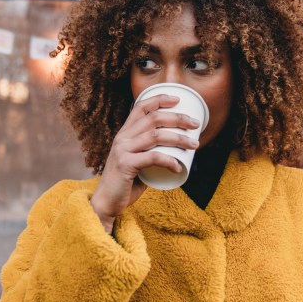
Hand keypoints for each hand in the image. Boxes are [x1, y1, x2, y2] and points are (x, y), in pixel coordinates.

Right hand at [90, 94, 200, 231]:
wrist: (107, 202)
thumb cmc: (125, 183)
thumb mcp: (136, 161)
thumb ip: (150, 153)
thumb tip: (177, 152)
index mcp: (124, 133)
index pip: (140, 107)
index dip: (159, 99)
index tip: (178, 99)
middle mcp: (122, 138)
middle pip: (154, 119)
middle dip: (178, 118)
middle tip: (195, 124)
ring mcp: (122, 150)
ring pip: (156, 136)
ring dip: (179, 138)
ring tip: (195, 145)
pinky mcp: (125, 165)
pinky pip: (153, 158)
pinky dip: (169, 160)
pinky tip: (179, 166)